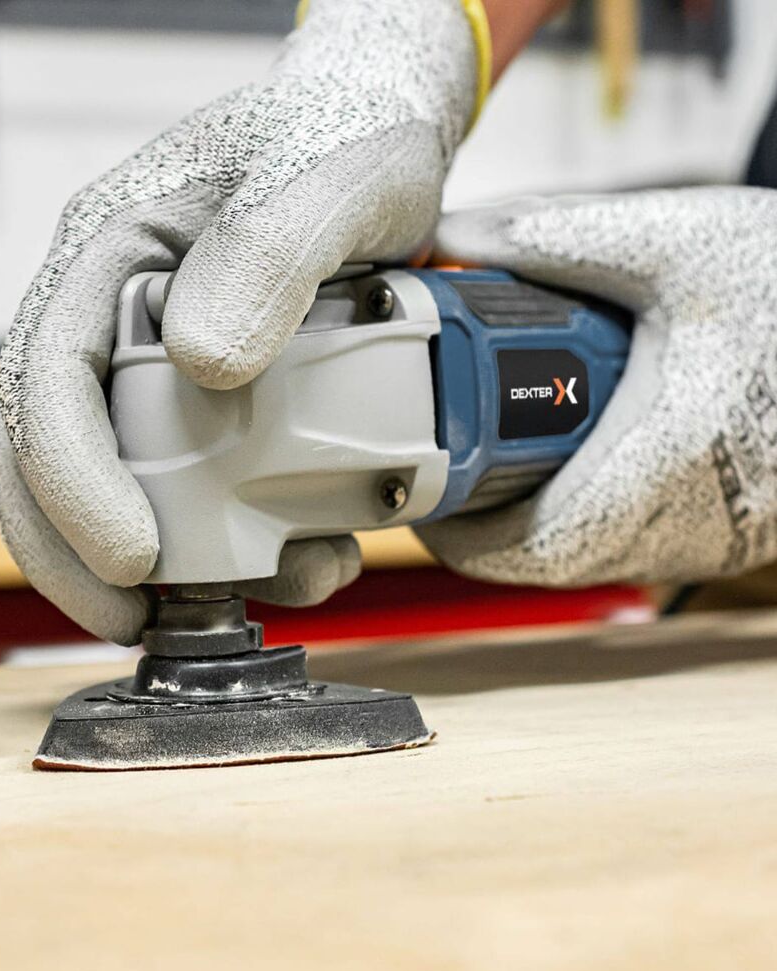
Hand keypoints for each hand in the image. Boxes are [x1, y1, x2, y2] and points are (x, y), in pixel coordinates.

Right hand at [0, 0, 480, 642]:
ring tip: (217, 601)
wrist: (376, 136)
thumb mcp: (329, 178)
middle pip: (42, 448)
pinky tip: (289, 556)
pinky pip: (180, 477)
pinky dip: (220, 536)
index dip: (73, 482)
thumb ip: (270, 252)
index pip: (48, 379)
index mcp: (115, 248)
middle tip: (135, 617)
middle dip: (75, 549)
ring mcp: (155, 357)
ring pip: (102, 475)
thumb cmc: (342, 137)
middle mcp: (117, 312)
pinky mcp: (204, 396)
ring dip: (144, 558)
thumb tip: (208, 362)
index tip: (132, 559)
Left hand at [418, 187, 776, 585]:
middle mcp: (683, 523)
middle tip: (447, 466)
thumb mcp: (679, 243)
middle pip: (544, 557)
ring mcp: (710, 534)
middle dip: (484, 519)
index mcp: (659, 470)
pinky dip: (584, 506)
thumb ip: (558, 239)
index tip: (419, 497)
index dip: (455, 535)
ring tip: (499, 454)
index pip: (521, 549)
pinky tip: (577, 451)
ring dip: (533, 515)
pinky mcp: (727, 525)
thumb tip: (463, 236)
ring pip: (588, 553)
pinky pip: (632, 537)